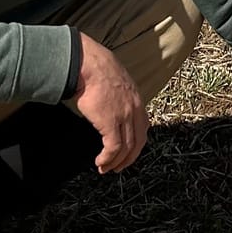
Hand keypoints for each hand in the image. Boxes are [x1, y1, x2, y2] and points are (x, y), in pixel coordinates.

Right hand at [64, 30, 146, 172]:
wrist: (88, 64)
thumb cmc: (96, 68)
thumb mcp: (116, 81)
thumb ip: (119, 95)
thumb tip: (110, 103)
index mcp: (137, 99)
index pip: (143, 128)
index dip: (136, 143)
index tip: (128, 152)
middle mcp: (134, 109)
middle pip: (138, 141)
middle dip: (129, 158)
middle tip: (119, 167)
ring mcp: (124, 116)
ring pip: (125, 148)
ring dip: (115, 162)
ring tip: (105, 168)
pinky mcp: (110, 122)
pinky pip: (112, 148)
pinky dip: (107, 159)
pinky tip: (100, 162)